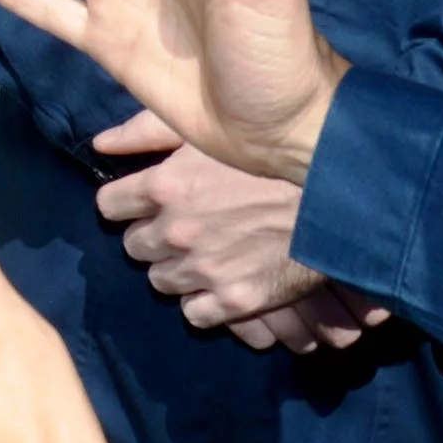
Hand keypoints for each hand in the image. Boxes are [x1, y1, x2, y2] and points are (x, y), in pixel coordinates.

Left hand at [88, 114, 389, 349]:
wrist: (342, 195)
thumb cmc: (276, 153)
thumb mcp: (210, 129)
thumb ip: (148, 131)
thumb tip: (101, 143)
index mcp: (165, 185)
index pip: (109, 206)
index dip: (128, 203)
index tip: (146, 201)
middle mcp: (176, 231)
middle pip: (133, 247)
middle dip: (153, 236)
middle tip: (184, 225)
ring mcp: (204, 270)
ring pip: (161, 282)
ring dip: (177, 268)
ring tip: (208, 250)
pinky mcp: (235, 301)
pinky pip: (194, 313)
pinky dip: (205, 301)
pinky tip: (224, 280)